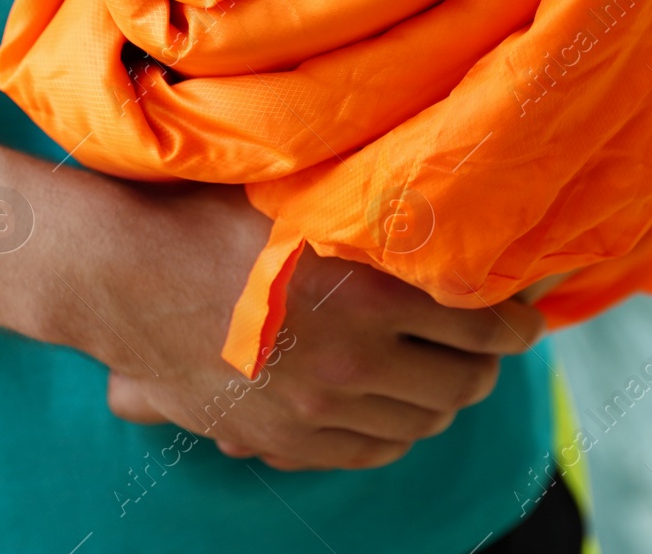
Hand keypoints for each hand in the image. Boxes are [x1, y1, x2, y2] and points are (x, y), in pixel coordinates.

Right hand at [73, 183, 545, 470]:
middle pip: (464, 383)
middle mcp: (356, 358)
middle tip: (491, 346)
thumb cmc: (221, 216)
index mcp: (374, 291)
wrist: (127, 274)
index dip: (516, 324)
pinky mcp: (284, 439)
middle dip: (488, 365)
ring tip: (448, 375)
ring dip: (446, 400)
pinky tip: (401, 411)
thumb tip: (459, 218)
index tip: (524, 317)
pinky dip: (398, 433)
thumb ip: (385, 217)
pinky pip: (370, 451)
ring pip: (421, 422)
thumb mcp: (315, 199)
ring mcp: (319, 408)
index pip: (483, 324)